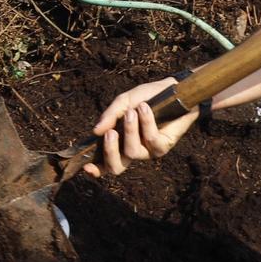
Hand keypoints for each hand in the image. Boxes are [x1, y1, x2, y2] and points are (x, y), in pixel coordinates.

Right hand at [83, 77, 197, 177]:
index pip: (106, 163)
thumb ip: (110, 115)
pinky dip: (146, 122)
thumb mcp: (124, 101)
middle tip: (110, 133)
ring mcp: (149, 151)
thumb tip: (95, 131)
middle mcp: (133, 151)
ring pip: (132, 152)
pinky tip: (145, 108)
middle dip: (110, 151)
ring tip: (131, 112)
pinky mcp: (163, 146)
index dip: (96, 169)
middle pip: (117, 167)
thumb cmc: (148, 98)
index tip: (86, 166)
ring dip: (130, 131)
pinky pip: (151, 139)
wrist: (174, 91)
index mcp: (120, 143)